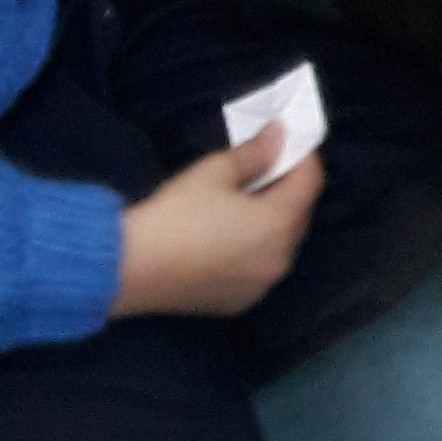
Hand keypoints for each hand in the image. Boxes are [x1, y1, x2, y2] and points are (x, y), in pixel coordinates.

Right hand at [111, 136, 322, 317]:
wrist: (130, 268)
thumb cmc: (177, 213)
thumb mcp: (216, 171)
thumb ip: (255, 153)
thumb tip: (279, 136)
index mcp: (279, 225)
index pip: (310, 182)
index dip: (303, 156)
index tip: (287, 140)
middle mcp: (278, 261)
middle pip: (300, 216)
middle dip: (290, 189)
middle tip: (267, 165)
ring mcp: (259, 287)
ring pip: (281, 245)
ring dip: (274, 221)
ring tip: (247, 200)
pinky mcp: (237, 303)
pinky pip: (260, 269)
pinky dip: (256, 249)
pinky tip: (231, 236)